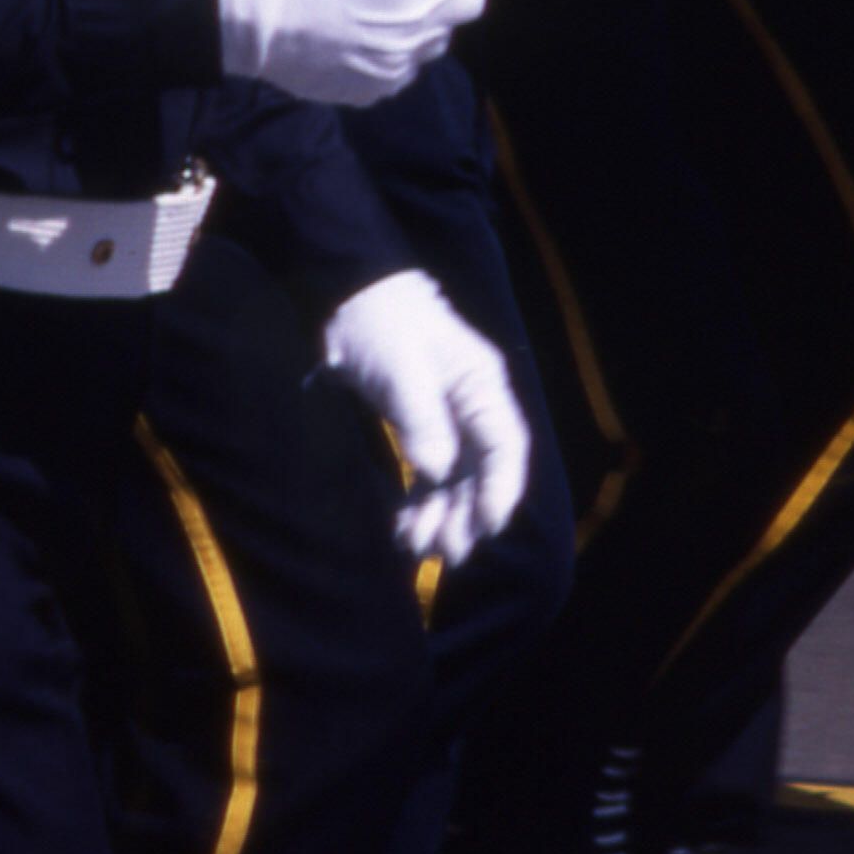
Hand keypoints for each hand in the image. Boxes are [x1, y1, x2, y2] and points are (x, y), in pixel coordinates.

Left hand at [323, 269, 529, 566]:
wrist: (349, 300)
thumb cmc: (382, 324)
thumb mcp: (400, 368)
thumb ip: (421, 419)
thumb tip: (436, 470)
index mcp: (481, 385)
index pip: (505, 445)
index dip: (502, 488)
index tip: (487, 526)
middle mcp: (472, 407)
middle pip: (481, 471)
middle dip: (467, 514)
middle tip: (447, 553)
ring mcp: (447, 421)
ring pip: (454, 481)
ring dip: (440, 516)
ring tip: (416, 549)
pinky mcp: (421, 431)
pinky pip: (428, 477)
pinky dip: (418, 505)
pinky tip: (403, 530)